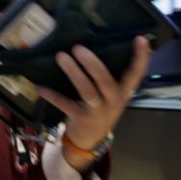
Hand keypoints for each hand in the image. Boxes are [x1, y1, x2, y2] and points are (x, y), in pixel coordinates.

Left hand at [36, 36, 151, 149]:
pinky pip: (64, 104)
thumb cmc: (100, 110)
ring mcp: (97, 111)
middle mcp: (113, 101)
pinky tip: (40, 86)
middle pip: (105, 80)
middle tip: (78, 47)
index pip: (136, 74)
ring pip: (86, 91)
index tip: (140, 39)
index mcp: (123, 93)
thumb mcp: (111, 96)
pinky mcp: (80, 118)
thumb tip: (93, 45)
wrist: (90, 141)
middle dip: (92, 64)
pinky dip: (51, 94)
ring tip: (61, 57)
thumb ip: (108, 77)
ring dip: (73, 73)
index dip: (140, 58)